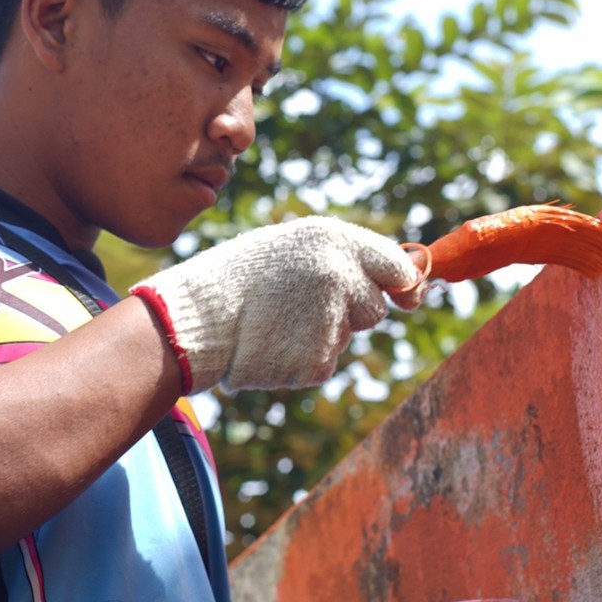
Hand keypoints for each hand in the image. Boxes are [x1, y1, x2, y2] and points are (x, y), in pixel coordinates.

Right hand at [131, 216, 420, 394]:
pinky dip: (301, 357)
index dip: (403, 284)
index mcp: (336, 240)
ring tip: (276, 320)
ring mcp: (331, 321)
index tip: (407, 296)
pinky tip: (271, 342)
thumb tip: (407, 278)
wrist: (194, 316)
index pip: (396, 266)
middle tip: (300, 304)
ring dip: (321, 333)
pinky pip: (323, 361)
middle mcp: (342, 278)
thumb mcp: (292, 245)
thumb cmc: (239, 276)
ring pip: (346, 336)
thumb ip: (344, 257)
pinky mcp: (317, 361)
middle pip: (374, 309)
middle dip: (349, 310)